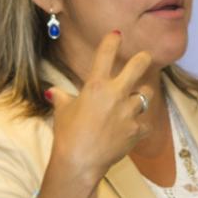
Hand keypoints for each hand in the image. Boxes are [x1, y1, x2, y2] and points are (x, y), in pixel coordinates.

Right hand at [45, 31, 153, 186]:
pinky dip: (140, 125)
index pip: (105, 54)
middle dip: (143, 58)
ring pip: (146, 95)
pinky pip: (145, 122)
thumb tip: (51, 91)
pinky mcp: (137, 130)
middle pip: (139, 66)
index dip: (112, 41)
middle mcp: (115, 94)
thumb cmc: (67, 135)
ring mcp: (129, 112)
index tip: (117, 34)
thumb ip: (61, 97)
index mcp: (95, 85)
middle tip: (145, 57)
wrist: (79, 162)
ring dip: (141, 96)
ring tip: (136, 100)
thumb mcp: (62, 111)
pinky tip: (133, 128)